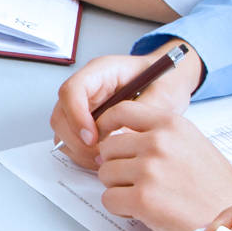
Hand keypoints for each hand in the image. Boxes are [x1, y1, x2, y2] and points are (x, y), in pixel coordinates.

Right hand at [51, 44, 204, 165]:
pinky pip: (72, 140)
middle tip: (101, 155)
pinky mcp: (86, 121)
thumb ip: (138, 116)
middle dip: (76, 140)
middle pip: (61, 114)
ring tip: (106, 158)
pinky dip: (83, 153)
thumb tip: (119, 139)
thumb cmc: (165, 81)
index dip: (77, 117)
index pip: (72, 91)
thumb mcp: (161, 96)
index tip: (93, 138)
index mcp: (101, 72)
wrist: (170, 81)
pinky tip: (105, 157)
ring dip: (78, 149)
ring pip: (62, 130)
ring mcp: (84, 105)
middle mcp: (87, 88)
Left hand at [92, 101, 231, 230]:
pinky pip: (109, 199)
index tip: (106, 137)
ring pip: (105, 174)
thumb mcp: (190, 142)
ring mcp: (149, 170)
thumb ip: (158, 135)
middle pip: (108, 147)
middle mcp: (158, 143)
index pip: (121, 110)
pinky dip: (121, 208)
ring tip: (144, 196)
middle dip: (116, 165)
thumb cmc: (216, 184)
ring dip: (118, 188)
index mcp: (170, 124)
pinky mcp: (144, 200)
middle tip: (136, 180)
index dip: (107, 125)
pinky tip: (143, 211)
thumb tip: (119, 137)